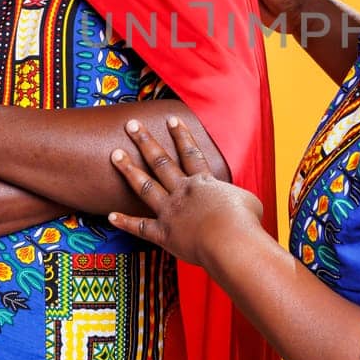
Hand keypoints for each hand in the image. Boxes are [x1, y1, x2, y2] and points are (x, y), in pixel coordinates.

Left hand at [107, 115, 264, 267]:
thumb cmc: (245, 222)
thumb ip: (237, 197)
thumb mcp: (249, 201)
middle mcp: (183, 192)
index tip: (171, 119)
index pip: (190, 153)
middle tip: (131, 126)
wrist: (230, 241)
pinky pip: (141, 227)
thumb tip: (239, 201)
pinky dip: (125, 222)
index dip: (181, 135)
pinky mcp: (164, 235)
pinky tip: (110, 216)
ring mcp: (170, 212)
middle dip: (145, 141)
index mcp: (203, 183)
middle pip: (161, 161)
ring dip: (129, 170)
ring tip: (115, 154)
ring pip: (145, 186)